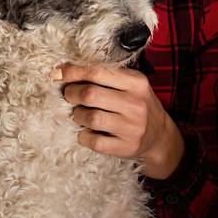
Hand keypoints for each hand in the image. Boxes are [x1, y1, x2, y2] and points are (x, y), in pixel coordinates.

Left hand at [57, 63, 183, 178]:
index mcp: (137, 82)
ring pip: (91, 118)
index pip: (98, 72)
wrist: (160, 135)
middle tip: (69, 96)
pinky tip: (86, 132)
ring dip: (78, 115)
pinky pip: (94, 141)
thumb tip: (63, 72)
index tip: (58, 74)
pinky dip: (84, 136)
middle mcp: (136, 104)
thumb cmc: (138, 105)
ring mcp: (132, 127)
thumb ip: (105, 77)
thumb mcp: (131, 84)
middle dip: (72, 94)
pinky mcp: (126, 146)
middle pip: (90, 94)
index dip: (73, 72)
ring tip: (80, 114)